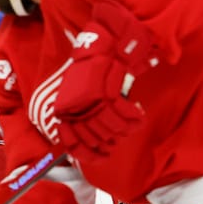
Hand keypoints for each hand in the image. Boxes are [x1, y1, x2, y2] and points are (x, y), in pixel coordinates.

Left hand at [54, 0, 157, 162]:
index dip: (89, 155)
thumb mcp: (79, 96)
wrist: (104, 46)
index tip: (102, 156)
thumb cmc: (93, 73)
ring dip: (125, 129)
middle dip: (112, 140)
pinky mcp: (106, 93)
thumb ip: (83, 118)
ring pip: (112, 130)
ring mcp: (90, 102)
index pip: (73, 144)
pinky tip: (138, 113)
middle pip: (97, 139)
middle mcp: (74, 109)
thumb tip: (92, 145)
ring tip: (130, 123)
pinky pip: (125, 116)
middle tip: (121, 134)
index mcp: (64, 111)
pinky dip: (135, 118)